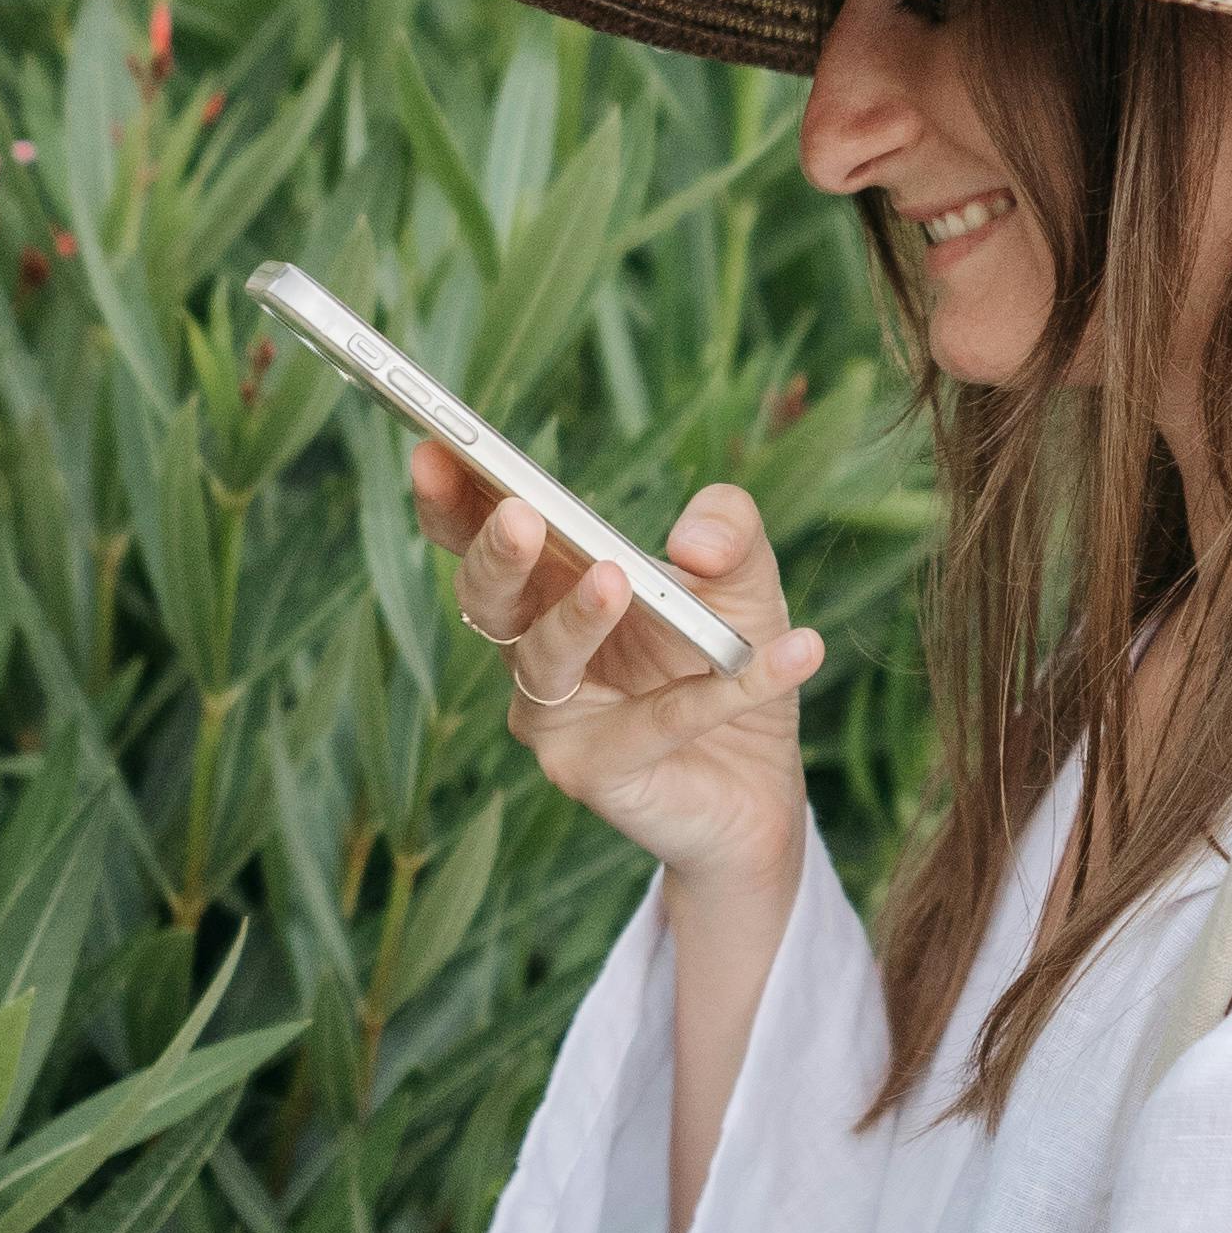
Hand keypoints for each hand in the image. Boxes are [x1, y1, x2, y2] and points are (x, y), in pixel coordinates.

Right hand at [410, 443, 820, 912]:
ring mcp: (557, 718)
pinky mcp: (597, 772)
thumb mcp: (744, 580)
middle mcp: (535, 652)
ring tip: (618, 577)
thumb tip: (694, 541)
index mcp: (551, 588)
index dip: (451, 498)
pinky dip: (727, 688)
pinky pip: (659, 721)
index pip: (478, 538)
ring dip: (580, 616)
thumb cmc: (727, 661)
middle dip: (496, 554)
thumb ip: (731, 531)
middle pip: (487, 599)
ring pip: (545, 661)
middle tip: (520, 516)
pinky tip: (796, 650)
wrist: (759, 785)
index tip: (436, 447)